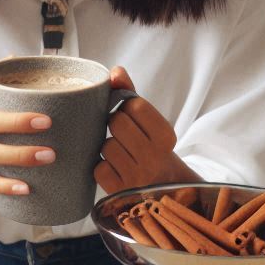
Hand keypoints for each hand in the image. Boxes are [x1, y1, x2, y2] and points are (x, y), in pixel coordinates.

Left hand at [94, 67, 180, 193]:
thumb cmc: (152, 147)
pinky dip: (103, 167)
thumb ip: (131, 93)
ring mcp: (137, 177)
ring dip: (108, 148)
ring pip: (106, 146)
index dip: (126, 108)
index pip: (133, 105)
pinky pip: (98, 168)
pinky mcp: (120, 193)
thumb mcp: (149, 121)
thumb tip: (115, 71)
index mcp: (165, 135)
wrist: (164, 188)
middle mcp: (154, 157)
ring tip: (121, 154)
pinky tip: (116, 169)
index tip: (131, 117)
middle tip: (124, 135)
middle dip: (115, 126)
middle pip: (116, 123)